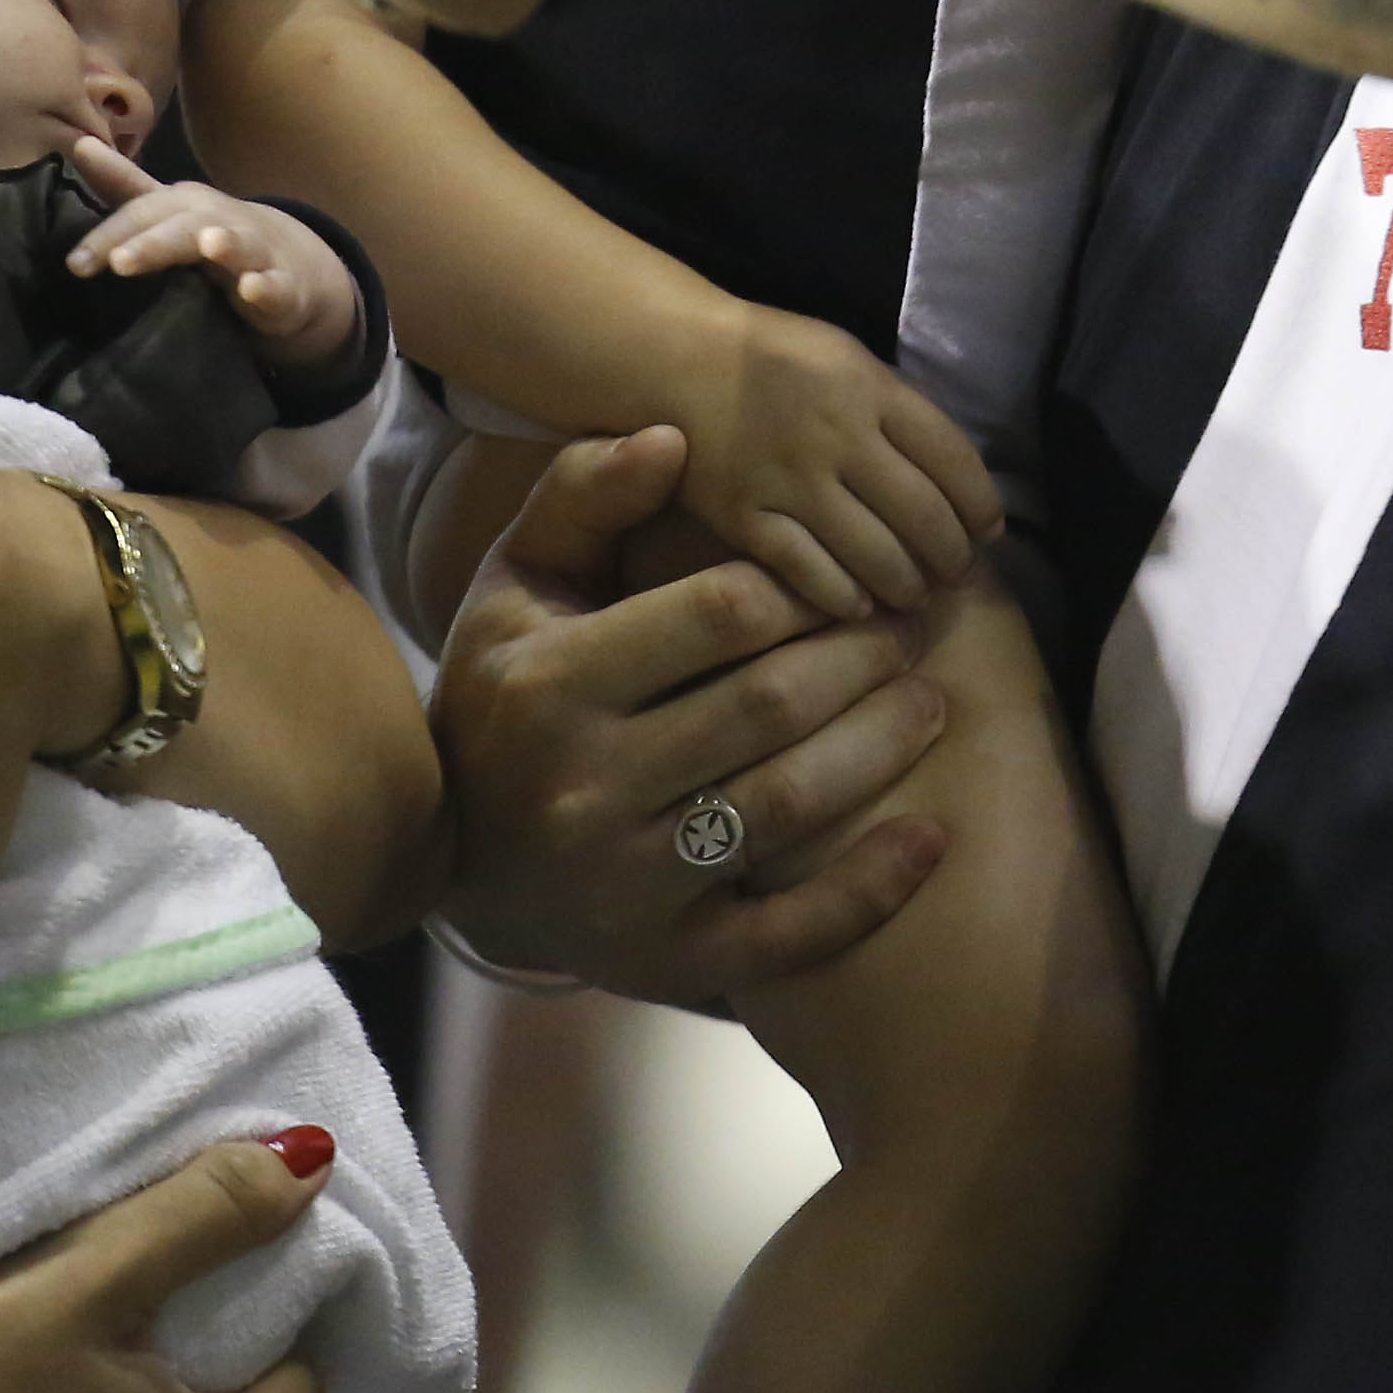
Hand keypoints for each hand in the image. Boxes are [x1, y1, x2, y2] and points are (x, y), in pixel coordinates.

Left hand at [65, 139, 358, 369]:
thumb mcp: (167, 211)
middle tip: (117, 262)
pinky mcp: (281, 286)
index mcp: (183, 206)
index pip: (140, 214)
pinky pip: (275, 286)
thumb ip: (123, 184)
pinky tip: (253, 288)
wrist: (290, 264)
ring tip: (209, 244)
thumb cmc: (211, 235)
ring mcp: (252, 251)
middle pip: (181, 228)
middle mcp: (215, 221)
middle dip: (151, 244)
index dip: (108, 236)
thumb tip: (77, 144)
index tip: (75, 263)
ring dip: (224, 243)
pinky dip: (266, 286)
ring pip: (236, 244)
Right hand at [432, 430, 950, 1004]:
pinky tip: (931, 838)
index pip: (718, 615)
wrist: (461, 863)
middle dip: (862, 659)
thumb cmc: (508, 694)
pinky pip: (788, 932)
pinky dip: (870, 889)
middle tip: (913, 631)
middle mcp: (586, 786)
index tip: (848, 579)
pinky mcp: (667, 958)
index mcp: (551, 682)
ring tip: (931, 703)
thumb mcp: (519, 583)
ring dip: (883, 748)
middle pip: (769, 706)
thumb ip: (586, 496)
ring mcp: (627, 883)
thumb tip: (672, 434)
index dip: (805, 590)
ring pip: (789, 806)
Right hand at [659, 301, 1000, 621]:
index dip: (982, 505)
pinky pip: (811, 574)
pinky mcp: (744, 518)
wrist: (671, 362)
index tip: (988, 531)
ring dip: (908, 585)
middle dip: (952, 556)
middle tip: (957, 575)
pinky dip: (846, 598)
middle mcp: (836, 435)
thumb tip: (955, 478)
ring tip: (915, 595)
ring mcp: (789, 480)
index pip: (954, 459)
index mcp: (868, 387)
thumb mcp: (845, 358)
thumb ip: (896, 411)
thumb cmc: (770, 361)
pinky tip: (860, 605)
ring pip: (876, 554)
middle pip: (923, 516)